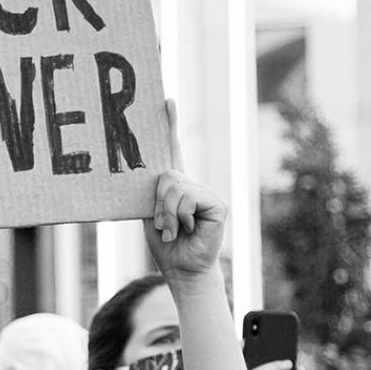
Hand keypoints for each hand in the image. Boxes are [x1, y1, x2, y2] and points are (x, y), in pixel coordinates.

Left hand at [143, 102, 226, 278]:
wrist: (182, 269)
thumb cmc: (166, 244)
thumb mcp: (152, 214)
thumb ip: (154, 193)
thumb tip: (158, 175)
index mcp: (177, 185)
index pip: (174, 149)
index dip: (171, 125)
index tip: (166, 100)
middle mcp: (193, 185)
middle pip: (167, 175)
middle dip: (159, 204)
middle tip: (165, 226)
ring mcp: (207, 193)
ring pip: (176, 188)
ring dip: (168, 215)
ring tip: (176, 231)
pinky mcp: (217, 203)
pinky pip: (188, 199)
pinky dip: (181, 218)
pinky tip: (190, 230)